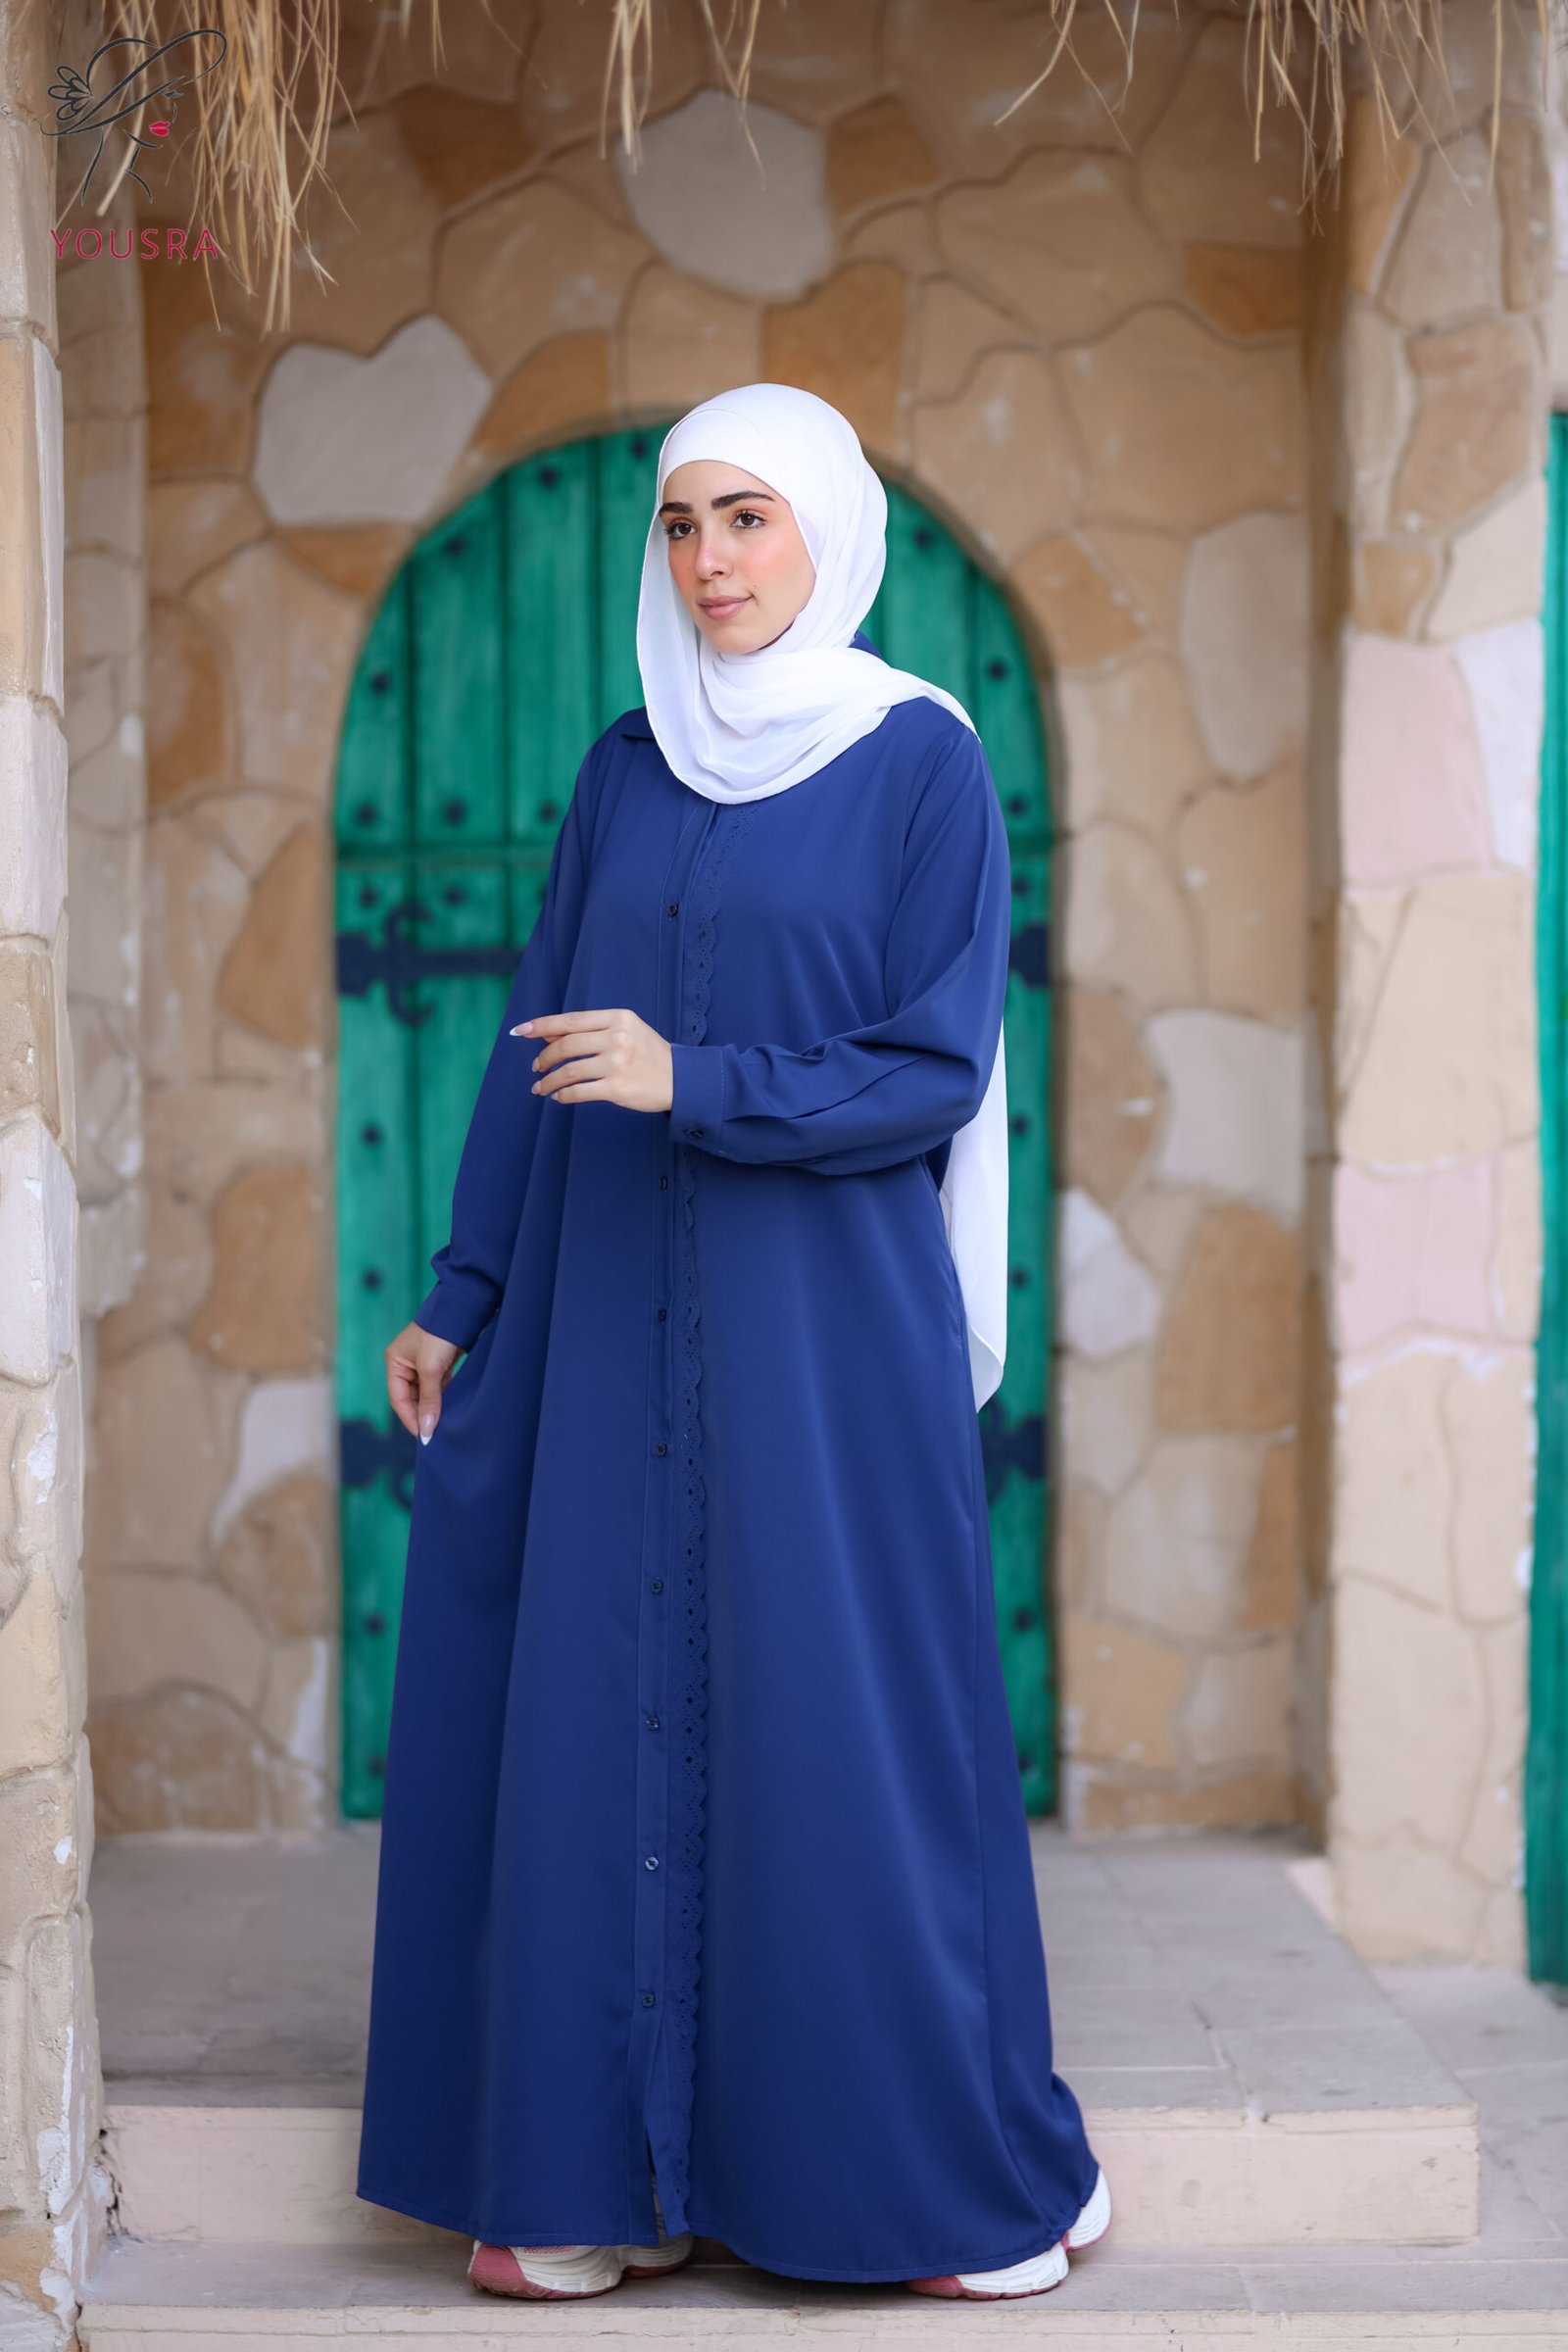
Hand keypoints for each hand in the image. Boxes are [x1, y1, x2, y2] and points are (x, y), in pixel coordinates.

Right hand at [385, 1319, 461, 1445]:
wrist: (462, 1310)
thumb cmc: (439, 1335)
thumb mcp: (431, 1369)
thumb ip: (429, 1400)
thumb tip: (426, 1430)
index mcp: (395, 1362)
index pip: (398, 1398)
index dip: (410, 1418)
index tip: (423, 1436)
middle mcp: (406, 1364)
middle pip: (411, 1397)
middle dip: (422, 1413)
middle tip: (435, 1433)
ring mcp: (422, 1363)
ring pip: (425, 1393)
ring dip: (434, 1406)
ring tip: (444, 1424)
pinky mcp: (439, 1363)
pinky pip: (438, 1386)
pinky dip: (443, 1396)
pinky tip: (450, 1408)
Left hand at [513, 1008, 673, 1112]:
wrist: (681, 1080)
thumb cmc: (649, 1054)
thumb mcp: (626, 1031)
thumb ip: (591, 1030)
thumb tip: (549, 1034)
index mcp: (618, 1018)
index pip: (571, 1020)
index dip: (542, 1025)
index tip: (520, 1031)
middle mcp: (617, 1037)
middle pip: (566, 1045)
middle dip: (544, 1057)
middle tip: (536, 1067)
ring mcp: (617, 1063)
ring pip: (569, 1071)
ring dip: (549, 1081)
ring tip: (541, 1087)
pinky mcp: (617, 1087)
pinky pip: (579, 1091)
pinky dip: (563, 1095)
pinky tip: (559, 1097)